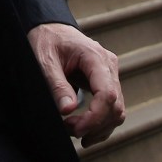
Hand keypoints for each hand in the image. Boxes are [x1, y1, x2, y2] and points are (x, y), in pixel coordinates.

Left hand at [27, 23, 124, 146]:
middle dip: (94, 125)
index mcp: (95, 56)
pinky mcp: (106, 83)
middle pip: (115, 105)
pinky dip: (101, 123)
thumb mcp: (44, 60)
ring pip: (117, 110)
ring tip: (74, 130)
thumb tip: (68, 110)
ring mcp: (109, 74)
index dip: (95, 117)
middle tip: (69, 130)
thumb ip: (56, 84)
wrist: (51, 29)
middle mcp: (108, 65)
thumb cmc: (47, 40)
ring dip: (99, 127)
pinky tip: (86, 131)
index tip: (77, 129)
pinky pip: (111, 108)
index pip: (107, 93)